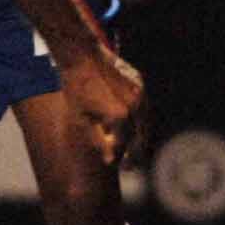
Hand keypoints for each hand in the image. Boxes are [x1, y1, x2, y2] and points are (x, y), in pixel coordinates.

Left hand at [56, 46, 146, 166]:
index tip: (121, 168)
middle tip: (128, 166)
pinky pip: (145, 107)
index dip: (123, 159)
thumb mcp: (82, 119)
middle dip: (136, 153)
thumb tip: (110, 161)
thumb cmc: (77, 88)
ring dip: (141, 138)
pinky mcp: (141, 84)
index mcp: (119, 116)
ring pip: (147, 123)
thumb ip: (98, 141)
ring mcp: (140, 93)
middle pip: (141, 137)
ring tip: (134, 151)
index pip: (125, 146)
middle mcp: (134, 105)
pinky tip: (134, 128)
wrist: (82, 56)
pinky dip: (141, 120)